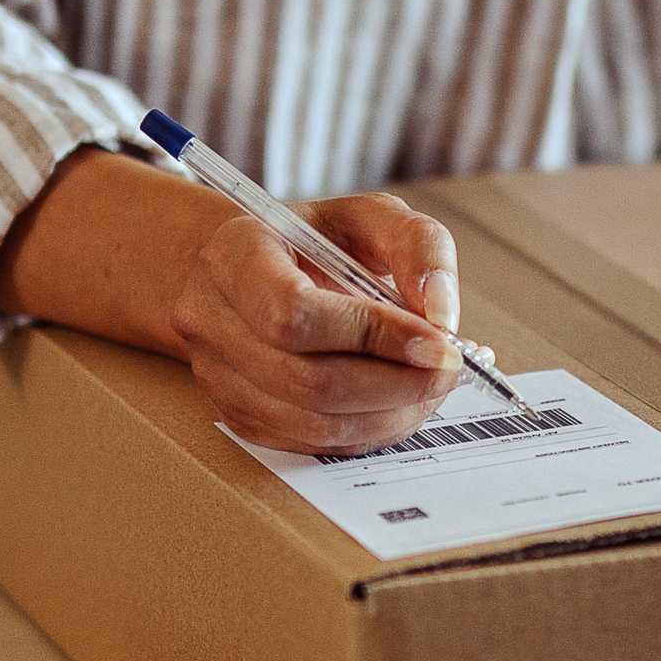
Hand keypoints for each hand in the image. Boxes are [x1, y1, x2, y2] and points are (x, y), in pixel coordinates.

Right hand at [172, 190, 467, 453]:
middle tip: (450, 366)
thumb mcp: (371, 217)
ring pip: (313, 423)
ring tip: (431, 384)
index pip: (293, 313)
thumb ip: (417, 247)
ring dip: (391, 413)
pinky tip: (399, 401)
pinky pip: (312, 443)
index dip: (372, 335)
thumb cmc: (315, 241)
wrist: (256, 271)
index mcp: (234, 255)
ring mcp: (218, 376)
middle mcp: (210, 318)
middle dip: (397, 382)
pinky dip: (370, 430)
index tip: (439, 339)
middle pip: (308, 380)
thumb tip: (442, 316)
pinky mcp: (239, 417)